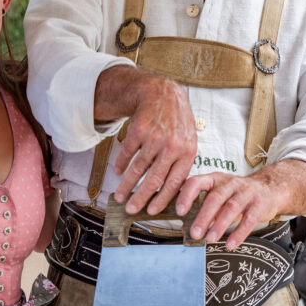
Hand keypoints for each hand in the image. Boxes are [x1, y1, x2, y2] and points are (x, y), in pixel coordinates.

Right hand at [107, 74, 197, 213]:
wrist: (163, 94)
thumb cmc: (177, 123)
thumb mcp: (187, 142)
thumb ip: (180, 165)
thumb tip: (171, 193)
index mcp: (187, 152)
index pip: (174, 182)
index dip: (163, 199)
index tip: (152, 212)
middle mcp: (172, 146)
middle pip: (154, 179)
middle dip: (141, 197)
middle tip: (131, 210)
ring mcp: (155, 137)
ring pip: (138, 168)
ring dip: (127, 185)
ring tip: (120, 195)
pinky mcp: (139, 130)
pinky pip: (128, 153)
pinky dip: (121, 164)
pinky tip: (118, 171)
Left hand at [176, 172, 282, 249]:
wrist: (269, 188)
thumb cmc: (237, 194)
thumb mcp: (219, 194)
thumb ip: (203, 208)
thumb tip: (184, 229)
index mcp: (215, 179)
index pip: (197, 182)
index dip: (187, 196)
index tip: (179, 212)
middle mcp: (230, 183)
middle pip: (214, 198)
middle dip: (203, 217)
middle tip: (194, 234)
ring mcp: (246, 192)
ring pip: (231, 208)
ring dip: (219, 225)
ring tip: (210, 239)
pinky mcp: (260, 204)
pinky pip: (249, 219)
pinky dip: (239, 233)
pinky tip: (230, 244)